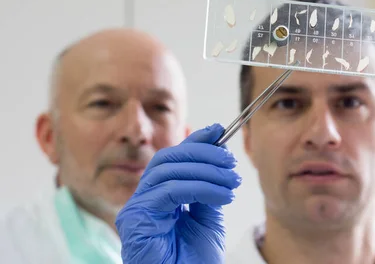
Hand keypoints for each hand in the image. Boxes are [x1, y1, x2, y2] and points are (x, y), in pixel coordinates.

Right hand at [115, 124, 241, 262]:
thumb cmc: (194, 261)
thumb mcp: (208, 217)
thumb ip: (208, 187)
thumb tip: (219, 154)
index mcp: (159, 196)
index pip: (174, 158)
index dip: (196, 141)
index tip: (220, 130)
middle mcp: (144, 199)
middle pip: (169, 159)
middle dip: (203, 154)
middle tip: (231, 161)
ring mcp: (136, 209)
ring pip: (169, 171)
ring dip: (207, 172)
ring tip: (232, 182)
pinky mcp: (135, 220)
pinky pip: (169, 191)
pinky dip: (200, 188)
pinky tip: (223, 196)